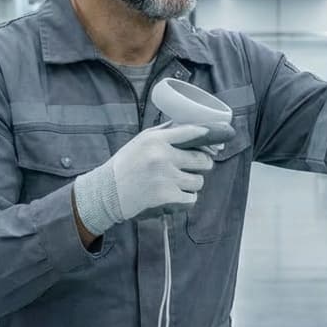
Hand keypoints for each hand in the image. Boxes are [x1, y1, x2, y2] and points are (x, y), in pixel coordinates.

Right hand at [73, 124, 214, 235]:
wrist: (106, 193)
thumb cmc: (125, 166)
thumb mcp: (141, 141)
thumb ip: (165, 133)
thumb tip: (193, 127)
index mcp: (155, 139)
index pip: (191, 132)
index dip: (208, 135)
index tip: (220, 135)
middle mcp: (162, 156)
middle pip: (202, 160)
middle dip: (202, 164)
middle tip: (195, 166)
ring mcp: (165, 177)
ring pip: (199, 180)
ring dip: (193, 183)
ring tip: (179, 183)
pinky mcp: (166, 197)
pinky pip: (192, 198)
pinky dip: (186, 198)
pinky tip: (175, 195)